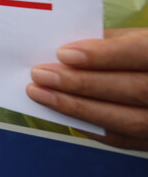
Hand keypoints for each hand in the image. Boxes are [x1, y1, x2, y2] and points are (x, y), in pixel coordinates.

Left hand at [27, 28, 147, 149]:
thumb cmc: (144, 54)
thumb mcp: (135, 37)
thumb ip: (107, 41)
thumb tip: (64, 51)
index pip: (141, 54)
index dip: (103, 56)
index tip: (64, 54)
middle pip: (135, 90)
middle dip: (82, 83)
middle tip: (40, 74)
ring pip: (128, 120)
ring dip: (77, 108)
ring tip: (39, 93)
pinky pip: (123, 139)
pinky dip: (89, 125)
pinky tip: (61, 112)